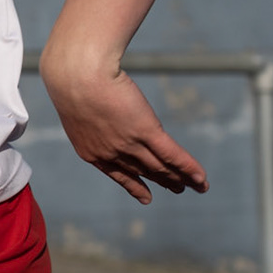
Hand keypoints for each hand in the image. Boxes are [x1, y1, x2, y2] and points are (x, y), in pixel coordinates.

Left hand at [43, 59, 207, 203]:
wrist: (75, 74)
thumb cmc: (71, 80)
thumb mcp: (76, 107)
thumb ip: (88, 116)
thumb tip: (95, 106)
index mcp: (90, 151)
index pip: (118, 173)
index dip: (134, 186)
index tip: (147, 198)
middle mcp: (110, 153)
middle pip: (144, 170)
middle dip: (163, 181)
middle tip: (179, 188)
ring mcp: (128, 143)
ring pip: (160, 167)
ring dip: (181, 178)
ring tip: (197, 187)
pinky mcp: (144, 129)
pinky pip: (172, 155)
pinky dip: (189, 168)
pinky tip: (201, 178)